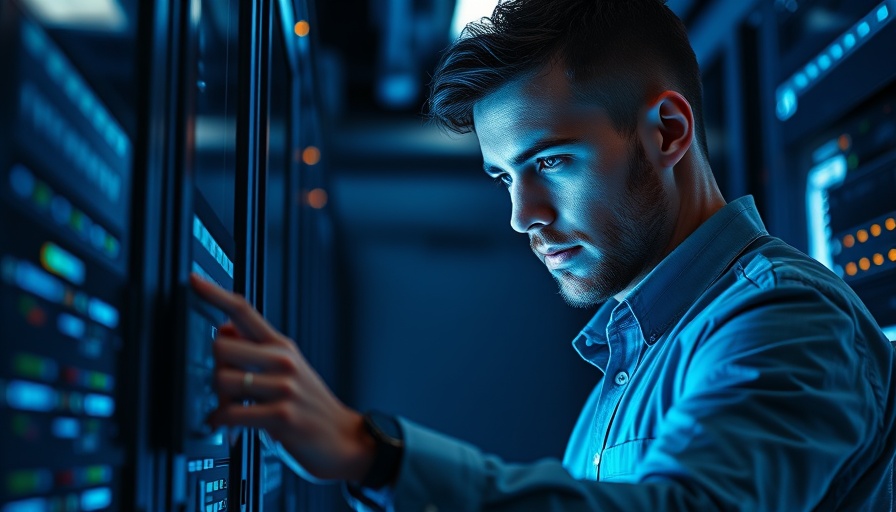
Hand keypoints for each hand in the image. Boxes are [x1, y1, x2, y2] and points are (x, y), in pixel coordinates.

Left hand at [189, 273, 374, 480]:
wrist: (343, 438)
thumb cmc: (311, 406)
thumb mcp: (290, 369)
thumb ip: (257, 350)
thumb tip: (224, 329)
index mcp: (282, 346)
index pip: (244, 310)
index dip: (215, 294)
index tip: (194, 280)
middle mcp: (283, 361)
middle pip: (221, 347)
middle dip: (214, 369)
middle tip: (226, 387)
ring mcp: (283, 388)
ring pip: (222, 381)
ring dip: (219, 400)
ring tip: (232, 409)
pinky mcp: (280, 416)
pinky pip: (231, 414)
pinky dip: (222, 423)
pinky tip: (228, 426)